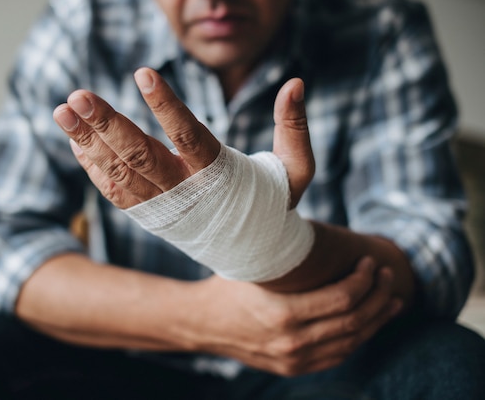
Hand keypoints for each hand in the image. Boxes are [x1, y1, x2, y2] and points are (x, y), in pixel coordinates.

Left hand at [53, 67, 313, 208]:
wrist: (253, 253)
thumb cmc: (274, 202)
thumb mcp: (296, 170)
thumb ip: (294, 127)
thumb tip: (296, 82)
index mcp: (221, 176)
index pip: (190, 136)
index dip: (166, 106)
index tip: (142, 74)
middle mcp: (186, 192)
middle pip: (141, 155)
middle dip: (108, 125)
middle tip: (78, 96)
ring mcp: (163, 206)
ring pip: (120, 173)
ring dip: (89, 142)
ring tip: (63, 111)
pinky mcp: (149, 215)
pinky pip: (115, 193)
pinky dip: (93, 167)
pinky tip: (75, 141)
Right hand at [193, 257, 401, 375]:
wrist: (202, 323)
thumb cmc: (227, 285)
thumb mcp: (252, 265)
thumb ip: (285, 253)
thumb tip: (317, 225)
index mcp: (282, 315)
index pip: (342, 299)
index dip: (364, 280)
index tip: (371, 262)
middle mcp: (292, 343)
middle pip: (354, 322)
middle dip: (378, 297)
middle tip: (387, 275)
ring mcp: (294, 360)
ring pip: (352, 343)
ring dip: (377, 320)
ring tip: (391, 300)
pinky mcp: (294, 368)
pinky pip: (338, 356)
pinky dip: (358, 337)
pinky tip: (369, 321)